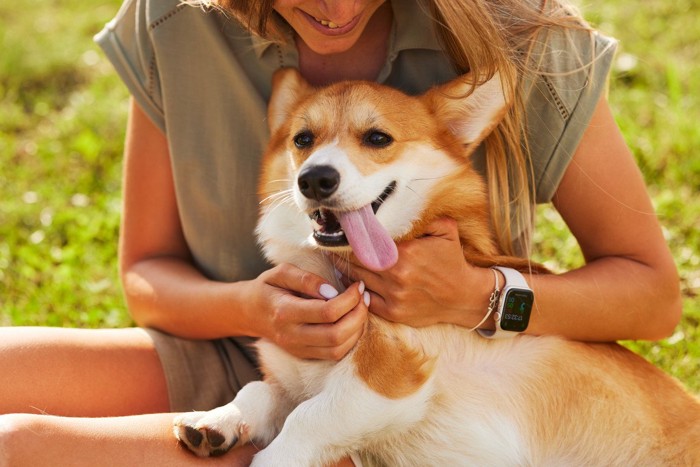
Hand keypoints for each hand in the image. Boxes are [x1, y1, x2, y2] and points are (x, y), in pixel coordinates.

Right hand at [248, 264, 367, 360]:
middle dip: (358, 315)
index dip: (350, 299)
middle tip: (364, 297)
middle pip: (336, 335)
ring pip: (338, 348)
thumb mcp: (281, 272)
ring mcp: (298, 349)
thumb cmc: (268, 287)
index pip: (327, 312)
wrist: (250, 312)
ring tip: (361, 308)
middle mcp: (291, 335)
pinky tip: (353, 321)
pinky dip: (350, 339)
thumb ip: (306, 279)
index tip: (358, 286)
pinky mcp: (304, 355)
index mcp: (284, 312)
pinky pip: (335, 354)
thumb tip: (332, 291)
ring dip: (357, 329)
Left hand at [333, 218, 492, 327]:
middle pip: (358, 260)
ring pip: (358, 279)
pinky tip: (348, 279)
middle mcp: (398, 275)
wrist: (463, 296)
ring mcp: (394, 296)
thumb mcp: (446, 230)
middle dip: (342, 251)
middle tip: (329, 242)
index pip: (369, 241)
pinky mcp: (393, 312)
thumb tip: (401, 205)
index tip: (340, 228)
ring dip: (344, 268)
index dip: (352, 235)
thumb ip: (424, 216)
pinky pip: (365, 300)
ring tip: (333, 258)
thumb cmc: (452, 261)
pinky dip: (354, 289)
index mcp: (407, 252)